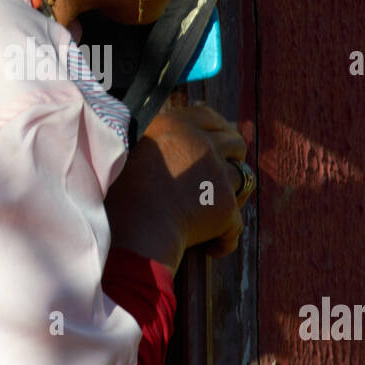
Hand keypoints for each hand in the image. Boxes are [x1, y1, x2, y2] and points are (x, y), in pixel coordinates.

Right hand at [105, 105, 251, 272]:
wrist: (134, 226)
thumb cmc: (122, 192)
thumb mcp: (131, 147)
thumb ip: (153, 135)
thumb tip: (168, 127)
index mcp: (177, 127)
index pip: (208, 116)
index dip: (216, 127)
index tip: (216, 138)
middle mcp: (203, 145)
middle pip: (235, 142)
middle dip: (234, 155)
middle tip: (222, 173)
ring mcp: (218, 175)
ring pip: (243, 178)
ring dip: (233, 193)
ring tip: (215, 210)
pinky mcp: (227, 206)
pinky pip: (236, 222)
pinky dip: (226, 237)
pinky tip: (213, 248)